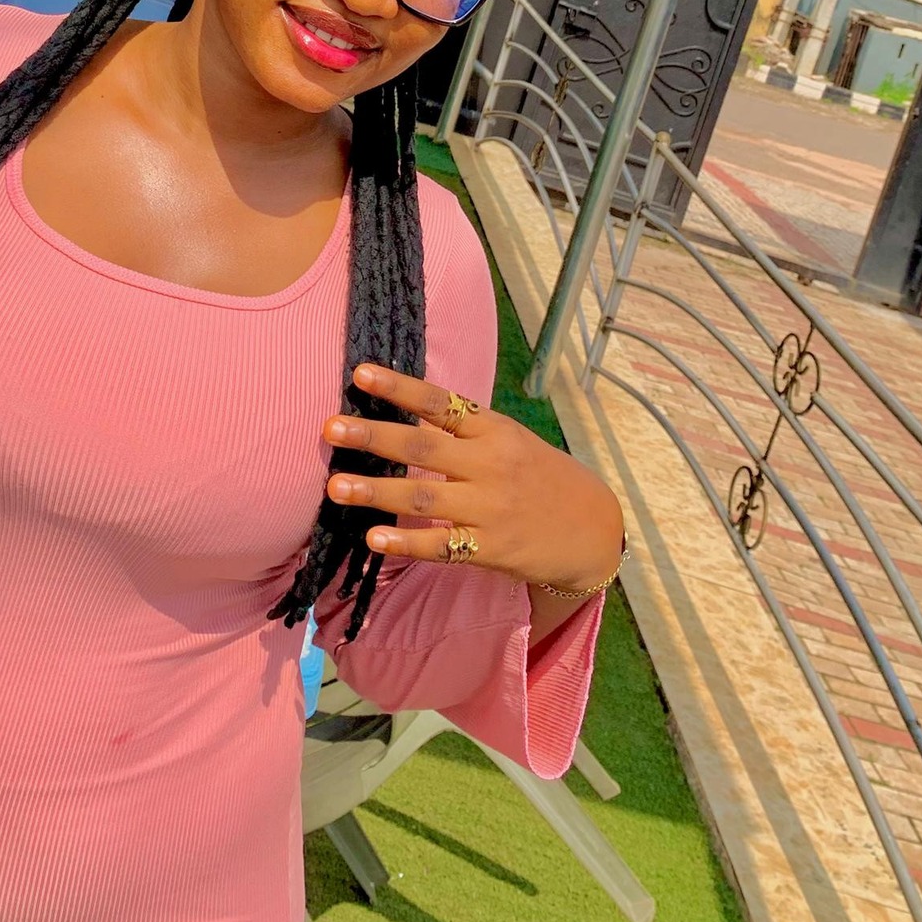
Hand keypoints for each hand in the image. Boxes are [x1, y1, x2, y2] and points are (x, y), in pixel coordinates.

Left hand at [324, 364, 624, 600]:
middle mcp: (489, 464)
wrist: (591, 527)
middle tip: (330, 427)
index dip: (399, 387)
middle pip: (422, 448)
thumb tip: (403, 407)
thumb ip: (462, 428)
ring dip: (375, 492)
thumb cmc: (538, 475)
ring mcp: (489, 507)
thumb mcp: (508, 439)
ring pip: (423, 497)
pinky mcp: (490, 548)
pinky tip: (373, 539)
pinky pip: (441, 546)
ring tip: (333, 487)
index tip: (359, 374)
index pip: (439, 402)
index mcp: (492, 430)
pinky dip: (406, 542)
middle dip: (373, 437)